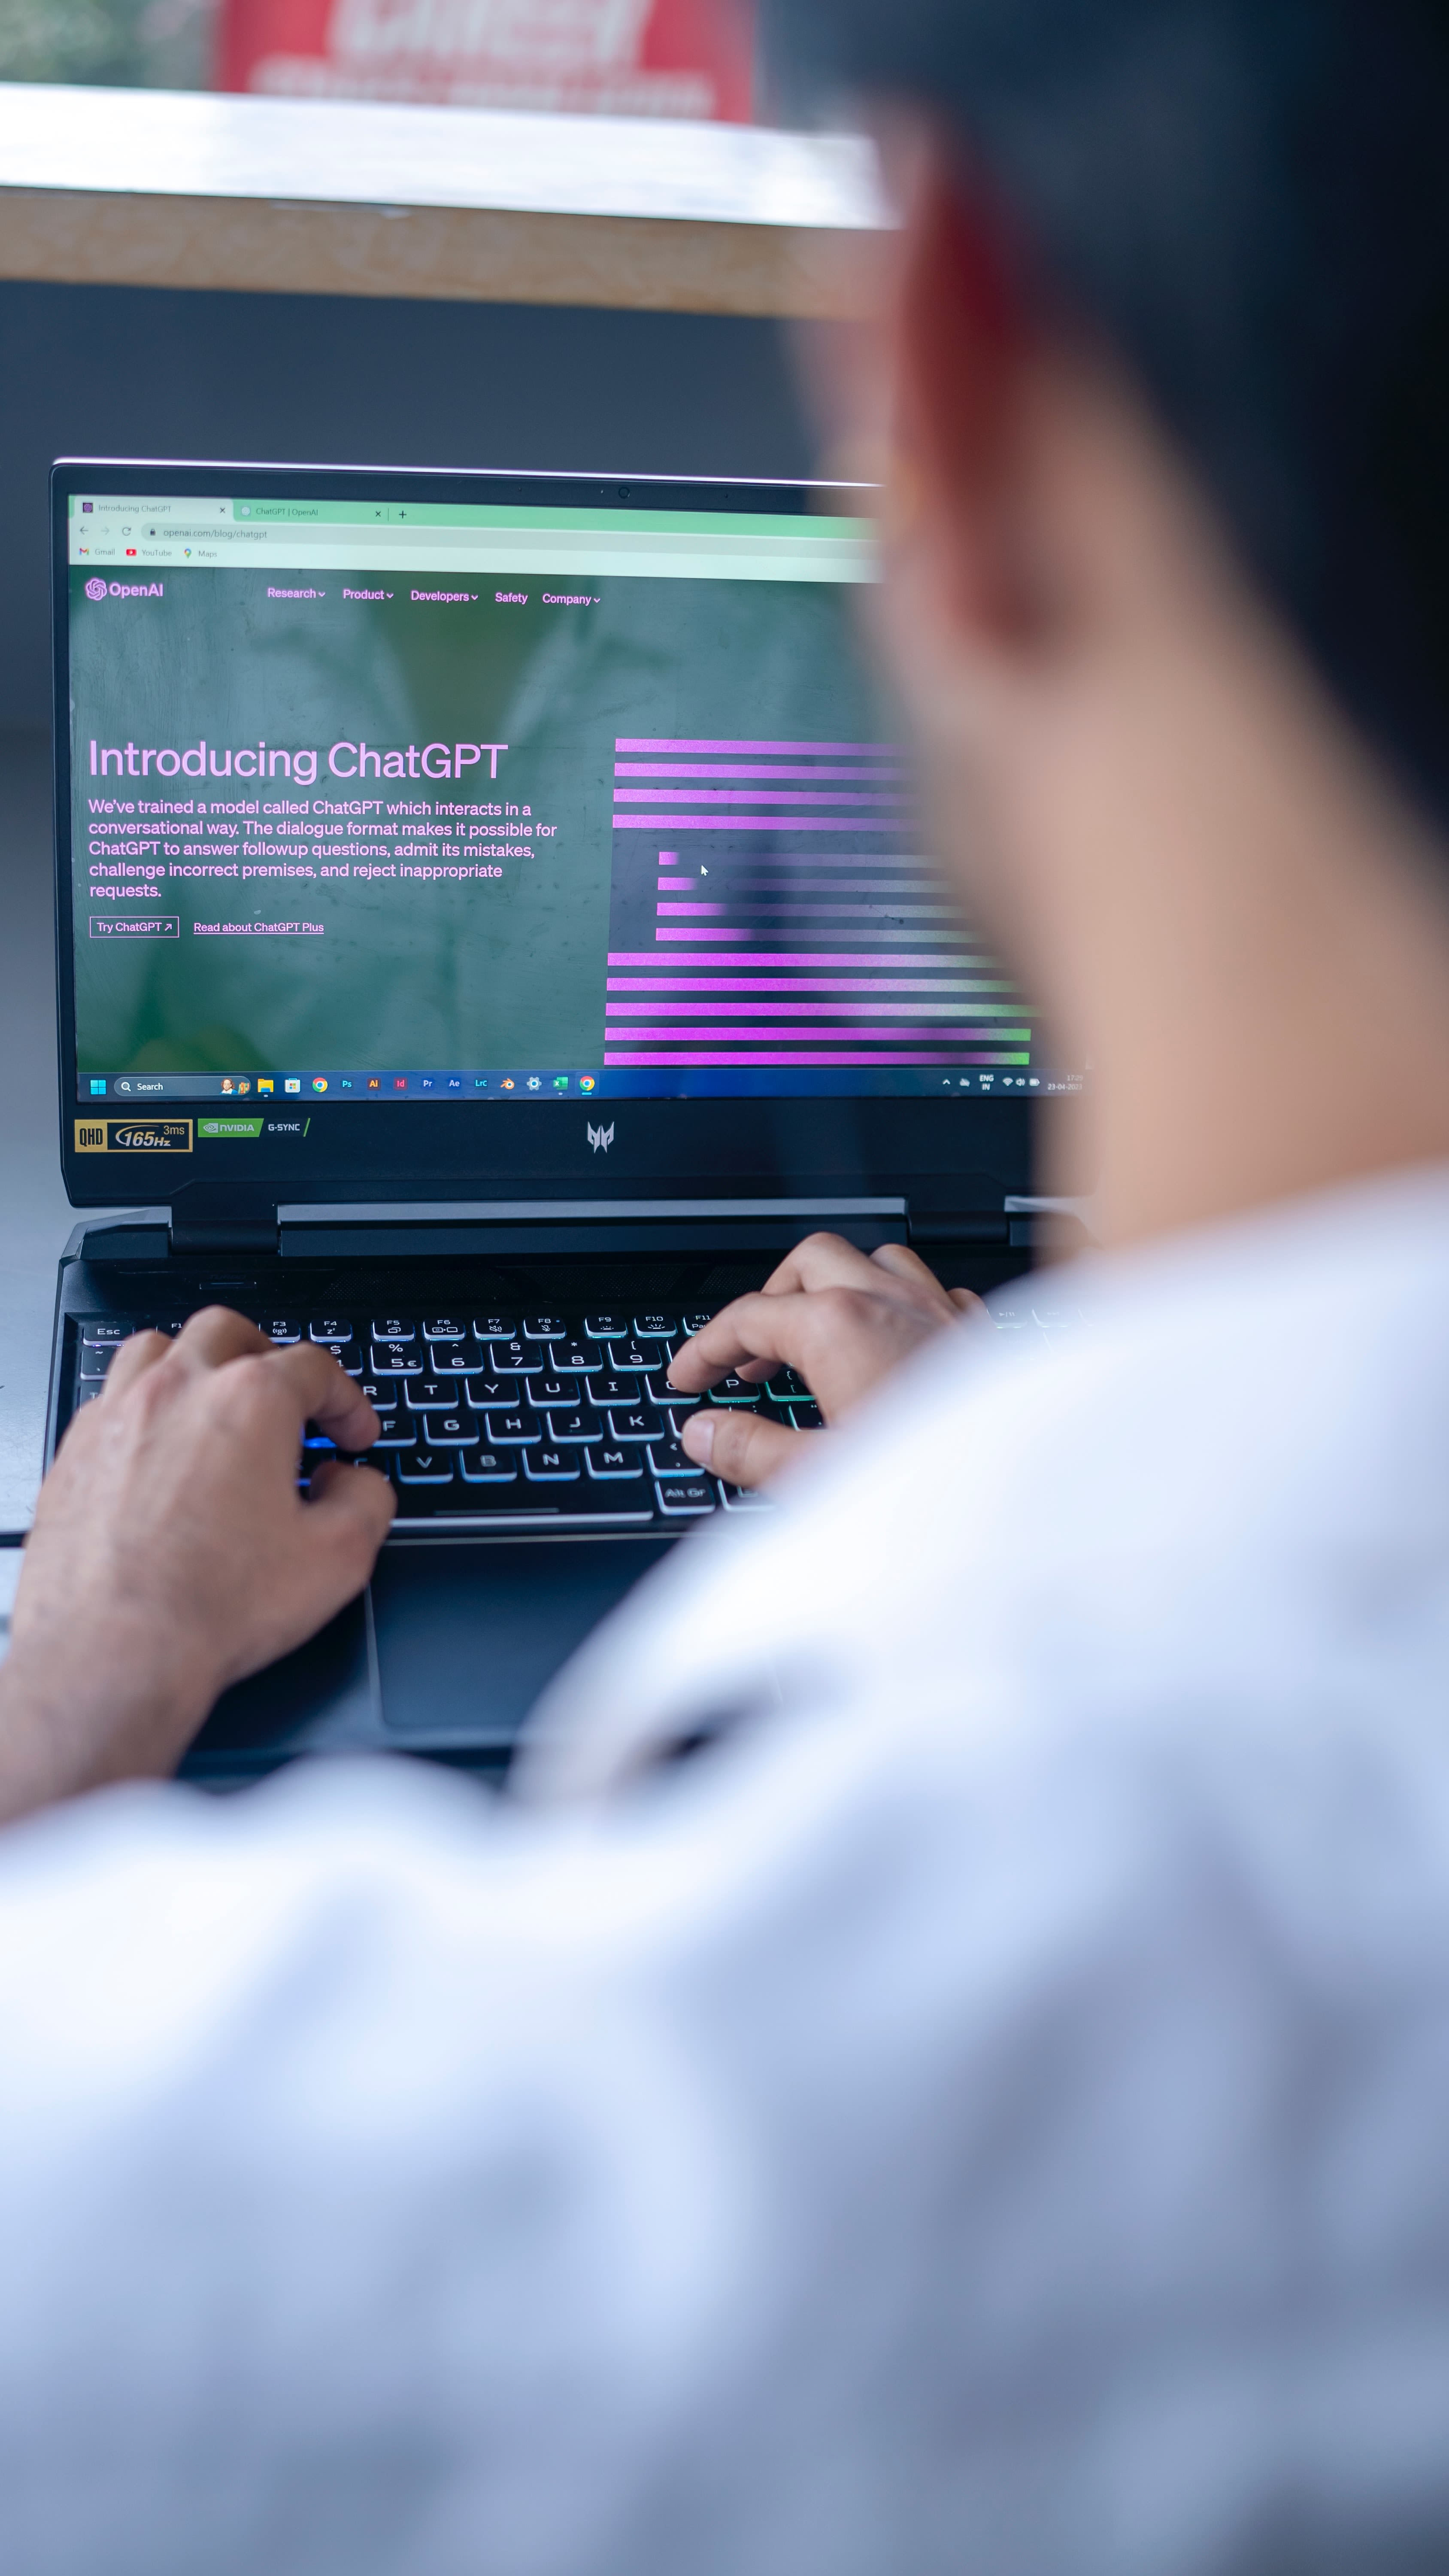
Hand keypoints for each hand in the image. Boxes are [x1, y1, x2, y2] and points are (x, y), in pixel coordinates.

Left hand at [0, 1310, 393, 1822]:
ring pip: (157, 1349)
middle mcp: (176, 1392)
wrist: (113, 1655)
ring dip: (196, 1368)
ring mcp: (116, 1417)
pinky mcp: (74, 1455)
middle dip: (269, 1357)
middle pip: (229, 1332)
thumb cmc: (213, 1607)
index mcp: (249, 1402)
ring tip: (216, 1406)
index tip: (353, 1435)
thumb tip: (356, 1482)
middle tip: (289, 1400)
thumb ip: (368, 1501)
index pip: (314, 1368)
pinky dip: (145, 1412)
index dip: (347, 1401)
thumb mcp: (339, 1558)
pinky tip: (161, 1454)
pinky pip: (111, 1402)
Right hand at [668, 1234, 983, 1490]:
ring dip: (837, 1288)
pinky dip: (900, 1306)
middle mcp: (891, 1302)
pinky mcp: (978, 1333)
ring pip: (875, 1262)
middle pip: (809, 1262)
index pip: (748, 1316)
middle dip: (769, 1298)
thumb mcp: (816, 1475)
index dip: (706, 1347)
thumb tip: (705, 1433)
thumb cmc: (933, 1488)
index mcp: (839, 1327)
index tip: (689, 1377)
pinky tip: (892, 1342)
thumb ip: (751, 1450)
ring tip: (814, 1336)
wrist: (1023, 1495)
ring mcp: (939, 1310)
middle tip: (748, 1356)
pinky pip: (931, 1291)